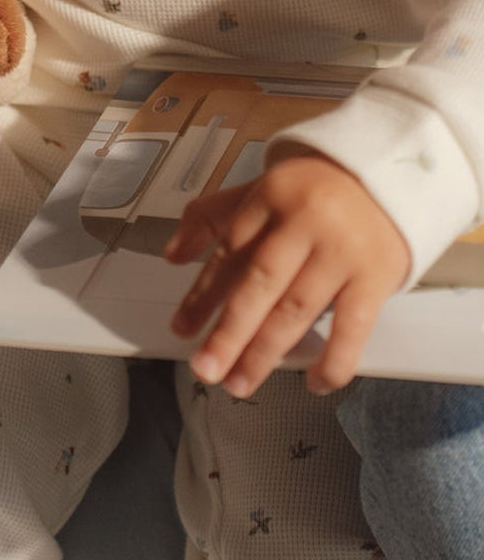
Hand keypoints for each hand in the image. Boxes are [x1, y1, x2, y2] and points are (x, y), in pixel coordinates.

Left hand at [165, 151, 410, 396]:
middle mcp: (303, 224)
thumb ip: (213, 218)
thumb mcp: (259, 190)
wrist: (387, 177)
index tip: (181, 328)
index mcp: (269, 198)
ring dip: (265, 352)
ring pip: (297, 308)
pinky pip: (353, 326)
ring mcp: (341, 252)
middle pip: (258, 283)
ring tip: (239, 382)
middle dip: (228, 331)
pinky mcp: (377, 276)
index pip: (229, 252)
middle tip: (205, 368)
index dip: (202, 293)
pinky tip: (313, 383)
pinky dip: (333, 359)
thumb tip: (172, 254)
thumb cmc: (313, 191)